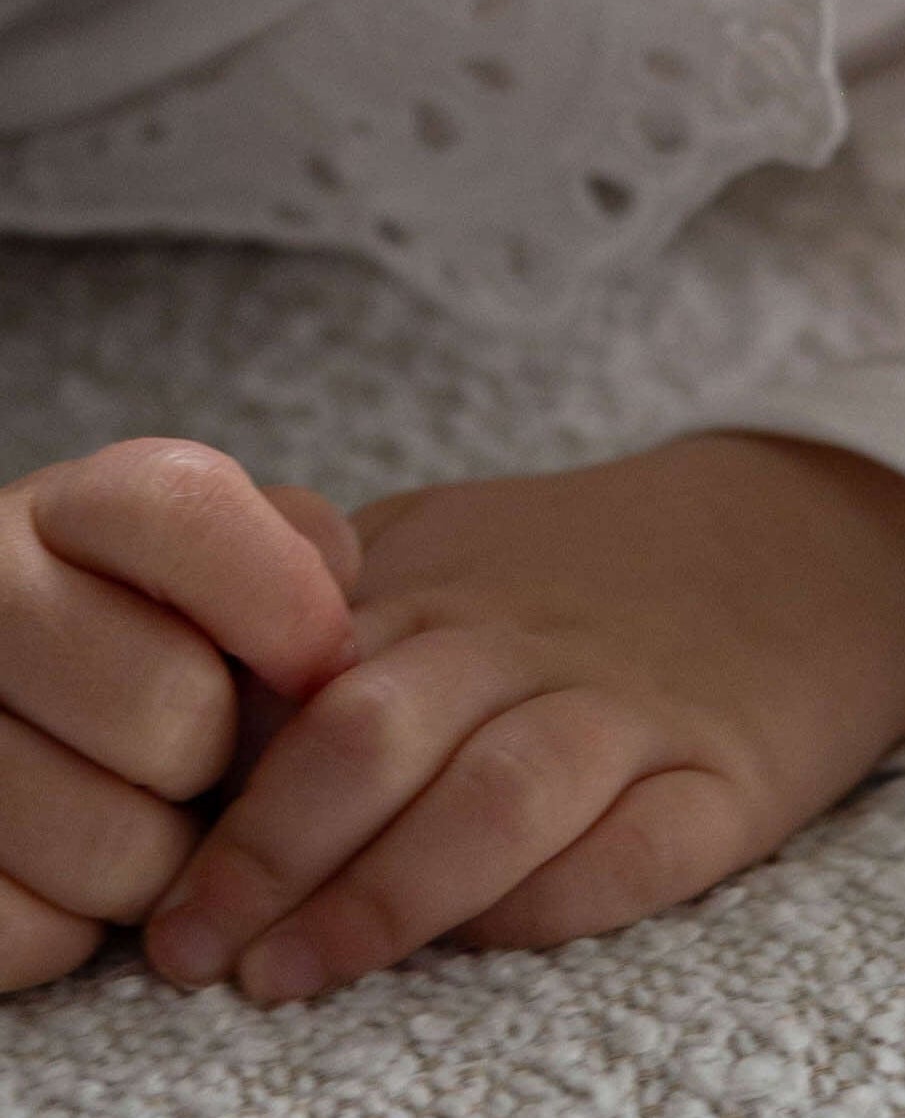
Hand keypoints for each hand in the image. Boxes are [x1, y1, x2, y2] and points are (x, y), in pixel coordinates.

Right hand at [0, 441, 359, 992]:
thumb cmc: (146, 634)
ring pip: (109, 844)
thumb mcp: (219, 558)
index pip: (187, 510)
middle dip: (218, 757)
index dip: (281, 596)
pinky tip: (61, 878)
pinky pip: (28, 931)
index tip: (323, 663)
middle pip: (169, 706)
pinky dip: (70, 930)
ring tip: (139, 822)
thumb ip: (294, 553)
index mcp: (64, 509)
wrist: (6, 702)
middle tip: (202, 763)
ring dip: (158, 860)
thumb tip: (335, 641)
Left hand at [144, 432, 904, 1002]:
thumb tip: (192, 724)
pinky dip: (553, 901)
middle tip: (200, 951)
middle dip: (269, 856)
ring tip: (293, 974)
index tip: (163, 888)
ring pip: (497, 798)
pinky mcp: (728, 779)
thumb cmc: (593, 570)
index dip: (222, 793)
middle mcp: (536, 641)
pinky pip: (635, 852)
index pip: (301, 680)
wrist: (821, 538)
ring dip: (382, 898)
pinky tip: (488, 935)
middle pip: (379, 733)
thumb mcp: (453, 540)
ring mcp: (637, 709)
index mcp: (448, 584)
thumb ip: (331, 605)